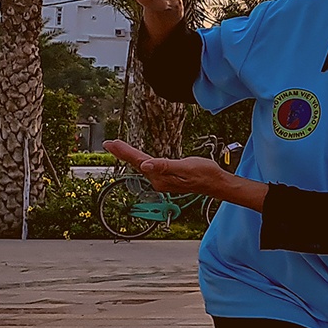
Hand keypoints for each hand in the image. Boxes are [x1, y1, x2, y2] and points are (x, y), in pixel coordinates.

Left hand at [104, 139, 229, 196]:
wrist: (217, 183)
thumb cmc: (205, 174)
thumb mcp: (186, 167)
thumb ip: (165, 167)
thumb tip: (146, 165)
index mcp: (161, 177)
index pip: (139, 161)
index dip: (125, 152)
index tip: (112, 143)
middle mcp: (159, 180)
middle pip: (138, 164)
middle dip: (123, 153)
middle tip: (109, 143)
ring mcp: (163, 180)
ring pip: (143, 165)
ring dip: (130, 156)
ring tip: (119, 147)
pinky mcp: (167, 178)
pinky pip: (150, 167)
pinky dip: (141, 159)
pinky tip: (139, 158)